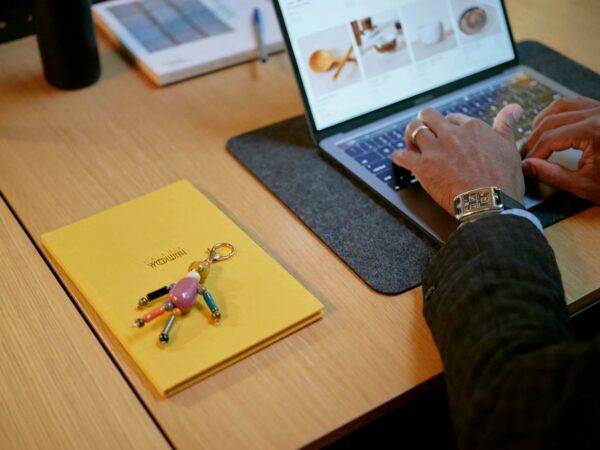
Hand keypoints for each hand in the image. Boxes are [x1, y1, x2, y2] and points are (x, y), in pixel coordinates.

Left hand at [392, 105, 524, 214]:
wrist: (489, 203)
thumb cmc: (503, 179)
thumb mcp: (509, 147)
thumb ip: (507, 125)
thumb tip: (514, 107)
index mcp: (472, 127)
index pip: (453, 118)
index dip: (448, 126)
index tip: (447, 134)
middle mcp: (451, 134)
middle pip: (429, 116)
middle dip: (425, 122)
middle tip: (424, 132)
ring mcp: (435, 149)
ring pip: (414, 130)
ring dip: (410, 135)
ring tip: (410, 143)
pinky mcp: (423, 167)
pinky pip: (402, 156)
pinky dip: (398, 157)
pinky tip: (399, 159)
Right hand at [522, 96, 599, 202]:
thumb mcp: (585, 185)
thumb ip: (552, 174)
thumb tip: (527, 167)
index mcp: (592, 131)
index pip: (549, 139)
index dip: (532, 154)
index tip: (523, 165)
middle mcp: (597, 114)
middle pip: (550, 120)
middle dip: (533, 139)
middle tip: (524, 156)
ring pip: (561, 106)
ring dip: (543, 122)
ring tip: (534, 140)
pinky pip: (576, 103)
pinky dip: (560, 113)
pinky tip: (553, 126)